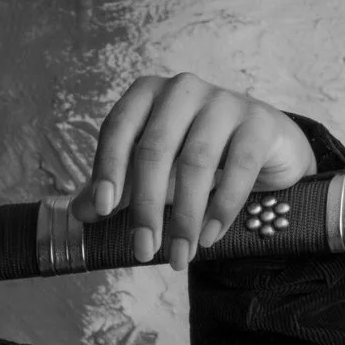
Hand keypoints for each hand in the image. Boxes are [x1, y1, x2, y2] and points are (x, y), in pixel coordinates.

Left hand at [67, 74, 315, 271]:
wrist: (264, 150)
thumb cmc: (193, 158)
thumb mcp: (150, 174)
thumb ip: (114, 189)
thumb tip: (79, 213)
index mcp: (146, 95)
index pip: (118, 130)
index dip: (108, 170)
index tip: (103, 211)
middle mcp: (182, 89)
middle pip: (154, 150)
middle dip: (146, 206)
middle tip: (143, 250)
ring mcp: (224, 100)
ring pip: (195, 162)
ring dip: (184, 218)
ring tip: (178, 255)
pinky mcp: (260, 121)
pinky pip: (239, 167)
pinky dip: (221, 207)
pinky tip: (209, 237)